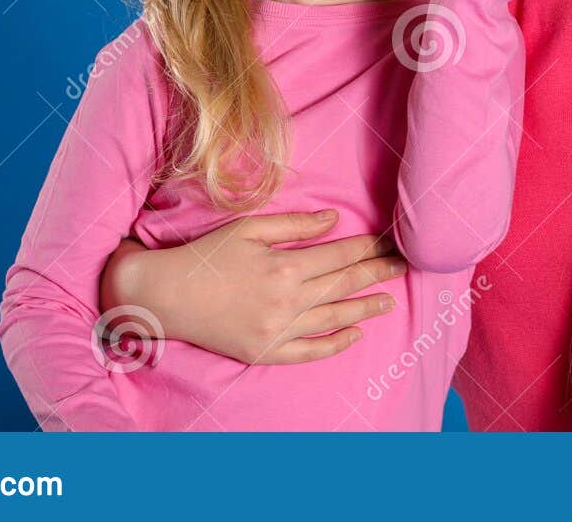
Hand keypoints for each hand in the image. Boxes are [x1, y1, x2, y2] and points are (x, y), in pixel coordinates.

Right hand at [100, 211, 406, 365]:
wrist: (166, 296)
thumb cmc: (207, 255)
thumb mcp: (249, 228)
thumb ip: (295, 225)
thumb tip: (334, 220)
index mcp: (286, 266)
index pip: (342, 254)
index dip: (371, 246)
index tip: (393, 241)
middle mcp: (288, 301)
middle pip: (345, 284)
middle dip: (378, 273)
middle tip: (405, 266)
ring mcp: (278, 331)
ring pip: (334, 320)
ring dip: (365, 308)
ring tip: (389, 301)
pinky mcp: (265, 352)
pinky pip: (310, 352)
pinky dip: (335, 345)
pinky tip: (354, 334)